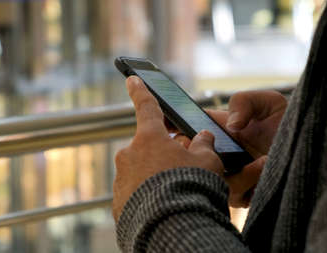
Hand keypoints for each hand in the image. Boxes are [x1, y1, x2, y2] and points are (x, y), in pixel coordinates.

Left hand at [112, 76, 223, 221]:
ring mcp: (122, 178)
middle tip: (183, 167)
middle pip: (148, 147)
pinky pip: (136, 192)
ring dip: (156, 175)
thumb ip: (203, 144)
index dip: (141, 91)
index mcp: (150, 138)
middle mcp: (129, 155)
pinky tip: (163, 206)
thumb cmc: (190, 187)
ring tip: (176, 192)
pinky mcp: (119, 202)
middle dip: (164, 153)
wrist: (171, 227)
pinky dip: (148, 195)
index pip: (146, 107)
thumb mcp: (206, 162)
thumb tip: (202, 137)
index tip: (132, 79)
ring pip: (141, 170)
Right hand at [168, 90, 285, 207]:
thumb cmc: (288, 122)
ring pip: (210, 182)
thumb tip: (231, 126)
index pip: (184, 132)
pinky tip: (263, 167)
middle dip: (197, 158)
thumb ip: (244, 102)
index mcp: (217, 132)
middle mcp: (219, 156)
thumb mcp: (267, 103)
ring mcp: (229, 178)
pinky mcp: (244, 195)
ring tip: (260, 158)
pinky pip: (233, 196)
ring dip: (230, 172)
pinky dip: (247, 183)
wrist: (311, 148)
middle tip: (218, 150)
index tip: (174, 131)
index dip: (174, 132)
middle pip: (190, 161)